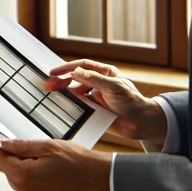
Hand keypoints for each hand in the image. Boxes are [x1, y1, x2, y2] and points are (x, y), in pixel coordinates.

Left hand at [0, 138, 111, 190]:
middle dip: (10, 150)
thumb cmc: (76, 161)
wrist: (95, 176)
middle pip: (5, 163)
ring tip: (42, 152)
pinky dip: (26, 166)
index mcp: (23, 175)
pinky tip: (41, 160)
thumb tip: (3, 143)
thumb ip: (22, 145)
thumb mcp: (47, 146)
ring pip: (13, 169)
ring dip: (20, 158)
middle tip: (26, 141)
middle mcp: (22, 187)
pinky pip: (22, 176)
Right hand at [44, 59, 166, 143]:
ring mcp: (97, 97)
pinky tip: (65, 106)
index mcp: (105, 73)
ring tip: (54, 96)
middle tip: (49, 86)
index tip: (53, 72)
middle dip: (61, 81)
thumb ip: (94, 79)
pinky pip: (80, 106)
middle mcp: (99, 83)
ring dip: (65, 93)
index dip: (66, 68)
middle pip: (76, 78)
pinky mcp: (96, 110)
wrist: (142, 124)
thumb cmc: (133, 102)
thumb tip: (76, 72)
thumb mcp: (114, 87)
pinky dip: (71, 105)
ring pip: (76, 92)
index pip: (82, 66)